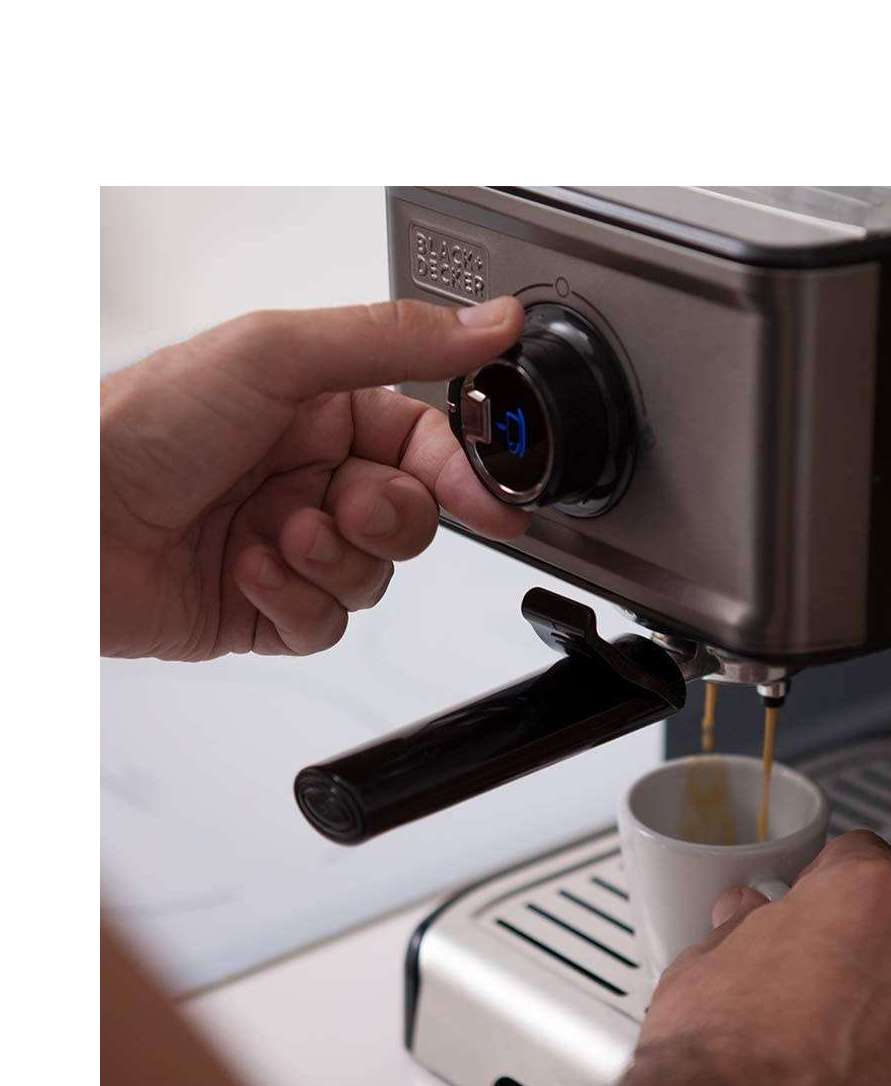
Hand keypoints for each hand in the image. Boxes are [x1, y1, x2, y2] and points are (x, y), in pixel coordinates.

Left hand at [100, 296, 526, 658]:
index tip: (494, 499)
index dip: (465, 474)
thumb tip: (490, 323)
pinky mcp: (265, 608)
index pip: (427, 444)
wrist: (65, 524)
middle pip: (412, 518)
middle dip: (387, 520)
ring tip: (276, 536)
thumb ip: (390, 339)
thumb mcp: (275, 356)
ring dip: (331, 561)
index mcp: (323, 410)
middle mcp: (310, 477)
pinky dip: (293, 604)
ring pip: (374, 577)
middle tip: (344, 507)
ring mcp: (290, 546)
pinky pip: (326, 626)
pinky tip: (247, 571)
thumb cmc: (142, 426)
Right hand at [637, 830, 890, 1085]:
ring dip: (880, 1016)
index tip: (811, 900)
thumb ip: (743, 927)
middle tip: (804, 982)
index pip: (861, 856)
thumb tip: (746, 919)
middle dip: (858, 951)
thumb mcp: (705, 961)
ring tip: (817, 1048)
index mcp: (865, 899)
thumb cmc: (720, 1055)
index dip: (826, 880)